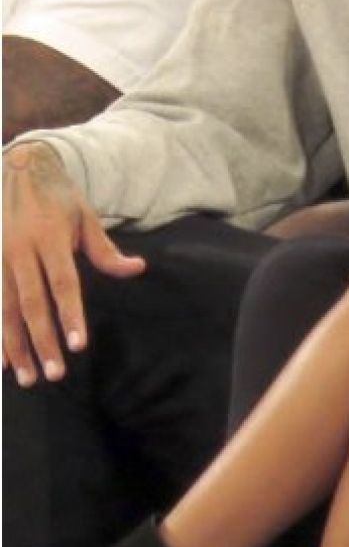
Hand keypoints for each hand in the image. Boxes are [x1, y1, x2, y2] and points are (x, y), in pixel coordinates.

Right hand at [3, 142, 144, 384]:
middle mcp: (20, 250)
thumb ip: (105, 249)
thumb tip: (137, 269)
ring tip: (26, 378)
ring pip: (6, 309)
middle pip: (32, 304)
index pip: (62, 283)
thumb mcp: (85, 215)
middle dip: (42, 341)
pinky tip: (2, 360)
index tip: (78, 345)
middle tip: (54, 375)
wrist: (17, 168)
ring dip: (14, 346)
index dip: (70, 314)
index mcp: (50, 237)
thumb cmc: (58, 197)